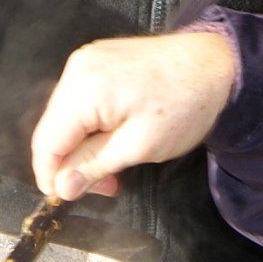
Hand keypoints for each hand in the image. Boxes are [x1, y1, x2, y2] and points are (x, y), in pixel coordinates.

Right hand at [30, 31, 236, 201]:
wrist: (216, 63)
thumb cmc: (185, 105)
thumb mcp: (140, 146)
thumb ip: (94, 166)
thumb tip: (60, 188)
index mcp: (83, 89)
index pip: (46, 143)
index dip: (51, 177)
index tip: (67, 200)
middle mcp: (76, 69)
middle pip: (53, 130)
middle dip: (72, 163)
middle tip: (106, 186)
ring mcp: (86, 61)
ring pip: (66, 117)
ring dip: (83, 146)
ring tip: (114, 165)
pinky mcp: (98, 60)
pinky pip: (80, 100)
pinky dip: (91, 124)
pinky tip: (114, 137)